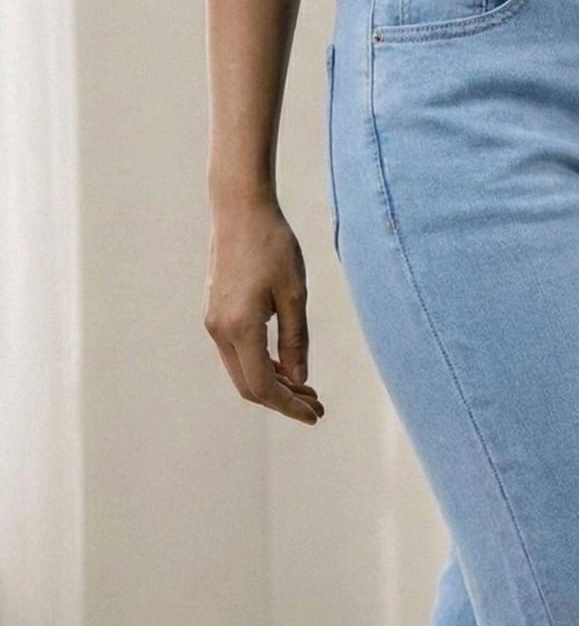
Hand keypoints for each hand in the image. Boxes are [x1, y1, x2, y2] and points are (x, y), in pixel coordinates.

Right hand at [203, 192, 324, 423]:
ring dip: (274, 384)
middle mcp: (220, 330)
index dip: (289, 407)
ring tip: (307, 389)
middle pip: (249, 385)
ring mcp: (214, 322)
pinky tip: (287, 366)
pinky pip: (238, 353)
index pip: (263, 386)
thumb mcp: (294, 295)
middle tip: (317, 406)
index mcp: (239, 328)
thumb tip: (300, 380)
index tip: (316, 416)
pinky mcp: (217, 313)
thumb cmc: (273, 246)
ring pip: (243, 371)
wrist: (240, 209)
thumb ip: (296, 341)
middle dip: (283, 400)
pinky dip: (262, 365)